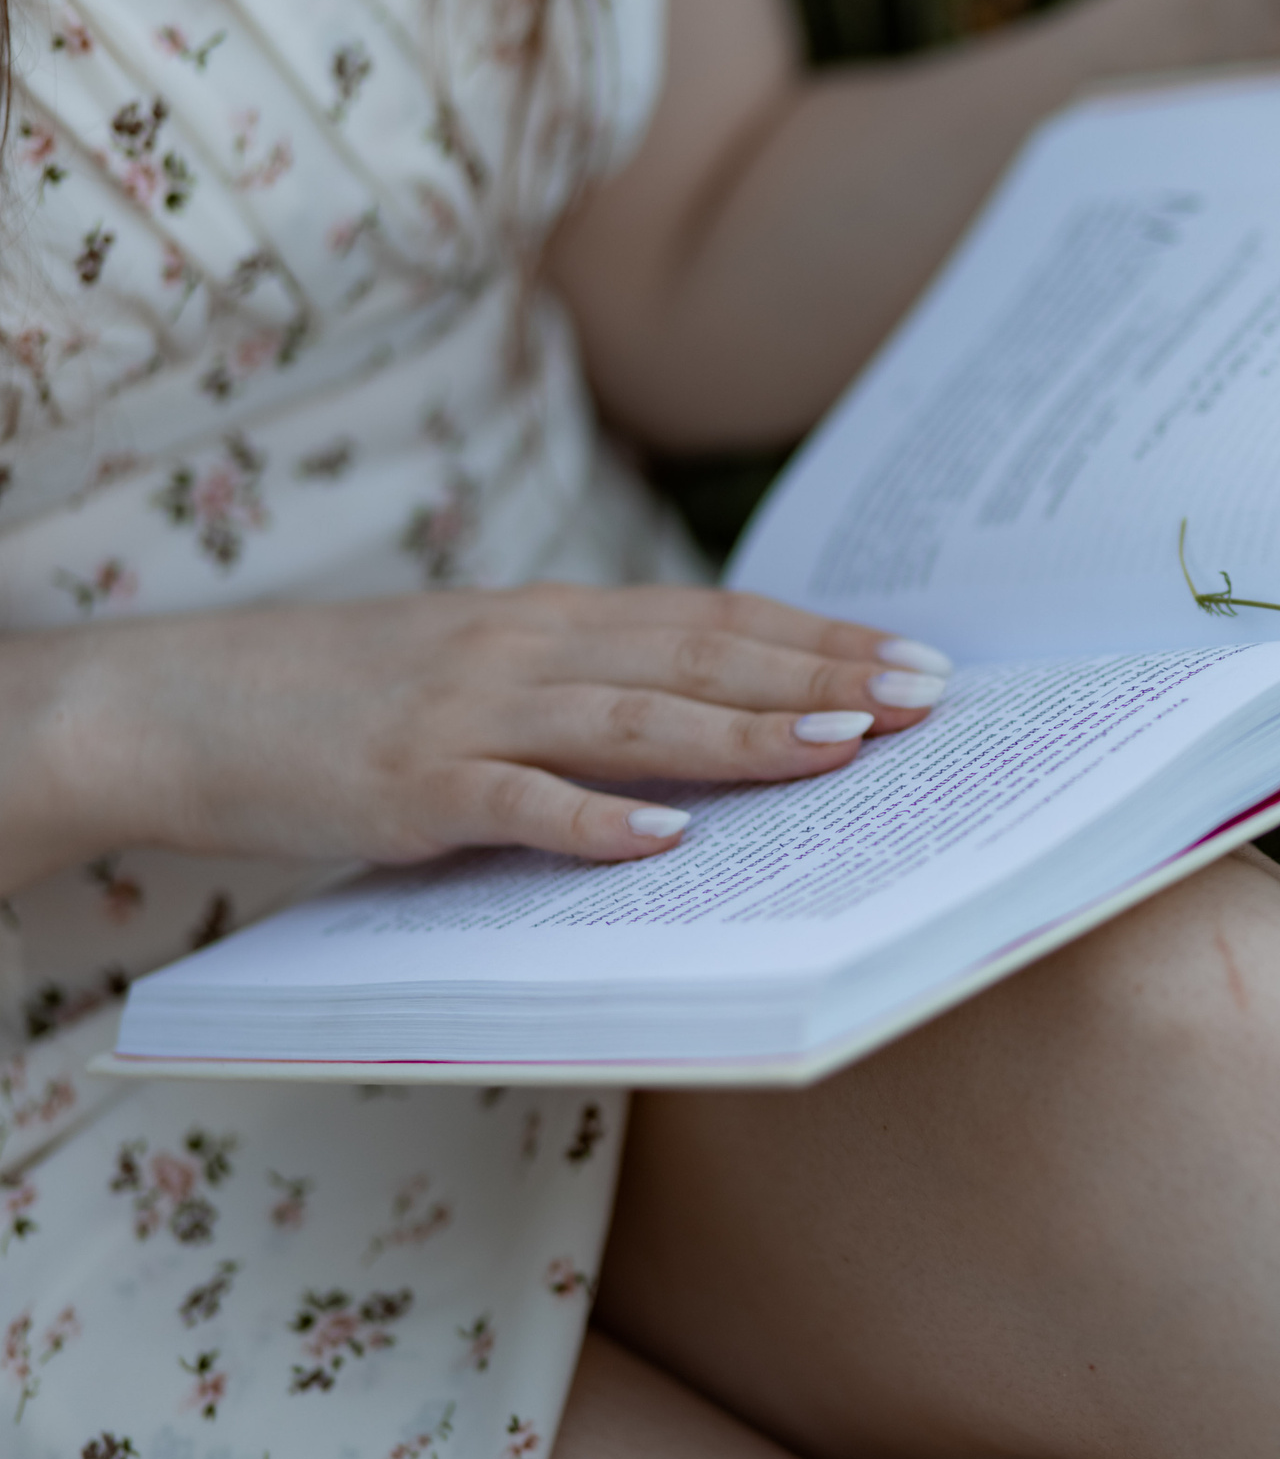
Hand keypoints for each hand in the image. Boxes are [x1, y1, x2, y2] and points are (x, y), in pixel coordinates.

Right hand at [0, 585, 950, 887]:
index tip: (913, 659)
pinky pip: (515, 804)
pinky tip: (666, 840)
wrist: (177, 702)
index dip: (819, 638)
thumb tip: (716, 723)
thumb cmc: (347, 697)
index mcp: (550, 619)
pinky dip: (592, 822)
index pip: (714, 618)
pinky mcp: (407, 787)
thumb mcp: (483, 667)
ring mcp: (466, 715)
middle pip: (700, 656)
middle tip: (924, 697)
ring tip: (841, 747)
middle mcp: (525, 649)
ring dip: (744, 733)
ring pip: (631, 719)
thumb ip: (588, 686)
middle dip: (821, 676)